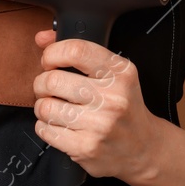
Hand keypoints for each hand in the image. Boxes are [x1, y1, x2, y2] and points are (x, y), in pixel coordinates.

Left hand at [32, 30, 163, 181]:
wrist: (143, 148)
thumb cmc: (124, 106)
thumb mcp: (114, 74)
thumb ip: (79, 52)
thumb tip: (41, 38)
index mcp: (120, 73)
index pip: (76, 51)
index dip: (53, 53)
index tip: (49, 60)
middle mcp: (112, 98)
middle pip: (53, 80)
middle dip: (41, 83)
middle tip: (47, 87)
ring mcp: (99, 125)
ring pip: (45, 107)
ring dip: (42, 106)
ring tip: (53, 107)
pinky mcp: (85, 147)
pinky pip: (45, 130)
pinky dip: (45, 126)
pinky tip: (58, 124)